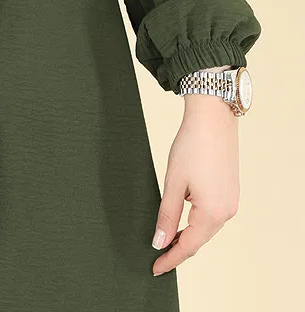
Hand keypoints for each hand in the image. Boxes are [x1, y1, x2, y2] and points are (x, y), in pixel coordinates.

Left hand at [151, 96, 239, 276]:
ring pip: (206, 227)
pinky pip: (212, 214)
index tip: (155, 269)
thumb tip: (159, 242)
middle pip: (199, 239)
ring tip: (168, 240)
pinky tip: (184, 219)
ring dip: (188, 234)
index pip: (188, 246)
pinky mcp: (230, 190)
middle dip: (179, 248)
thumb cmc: (192, 145)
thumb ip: (167, 215)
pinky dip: (197, 220)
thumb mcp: (173, 182)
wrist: (213, 116)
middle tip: (158, 258)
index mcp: (212, 213)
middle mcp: (226, 211)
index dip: (170, 259)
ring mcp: (231, 201)